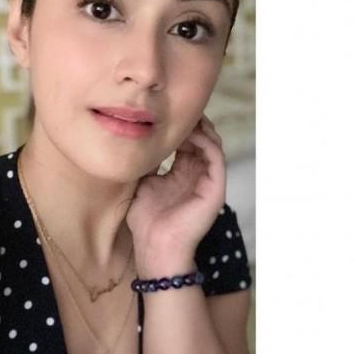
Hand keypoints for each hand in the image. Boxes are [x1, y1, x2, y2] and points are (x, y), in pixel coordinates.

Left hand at [125, 114, 225, 276]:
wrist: (155, 245)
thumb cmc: (146, 220)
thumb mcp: (143, 183)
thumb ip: (147, 163)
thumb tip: (139, 141)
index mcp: (182, 173)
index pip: (187, 142)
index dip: (179, 127)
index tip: (164, 112)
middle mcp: (197, 174)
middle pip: (201, 139)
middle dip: (191, 122)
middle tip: (178, 108)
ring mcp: (208, 181)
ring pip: (212, 143)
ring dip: (200, 127)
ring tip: (186, 117)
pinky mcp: (215, 188)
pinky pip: (216, 157)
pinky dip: (206, 141)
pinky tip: (192, 133)